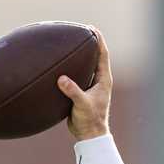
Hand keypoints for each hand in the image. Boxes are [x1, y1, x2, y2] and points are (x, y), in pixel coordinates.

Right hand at [58, 26, 111, 140]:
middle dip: (88, 43)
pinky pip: (76, 75)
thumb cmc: (90, 120)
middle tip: (79, 30)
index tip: (92, 28)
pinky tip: (60, 63)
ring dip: (79, 55)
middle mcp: (98, 80)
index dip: (98, 41)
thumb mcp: (82, 105)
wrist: (88, 135)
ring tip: (69, 42)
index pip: (102, 55)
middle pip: (94, 57)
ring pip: (85, 66)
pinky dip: (70, 67)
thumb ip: (73, 91)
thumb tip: (62, 79)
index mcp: (103, 80)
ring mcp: (90, 86)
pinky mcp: (81, 92)